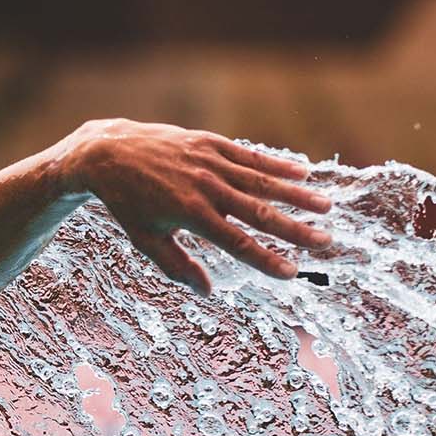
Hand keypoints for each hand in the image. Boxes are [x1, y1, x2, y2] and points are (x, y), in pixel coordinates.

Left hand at [60, 119, 331, 293]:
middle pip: (260, 212)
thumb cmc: (128, 203)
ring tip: (327, 206)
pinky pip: (250, 155)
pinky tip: (303, 171)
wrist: (109, 154)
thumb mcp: (147, 239)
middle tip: (326, 241)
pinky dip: (277, 164)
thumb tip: (208, 292)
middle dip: (295, 229)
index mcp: (192, 215)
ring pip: (262, 180)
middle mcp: (206, 187)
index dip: (266, 260)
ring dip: (297, 194)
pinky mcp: (210, 142)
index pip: (238, 243)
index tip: (292, 273)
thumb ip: (178, 266)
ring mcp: (210, 161)